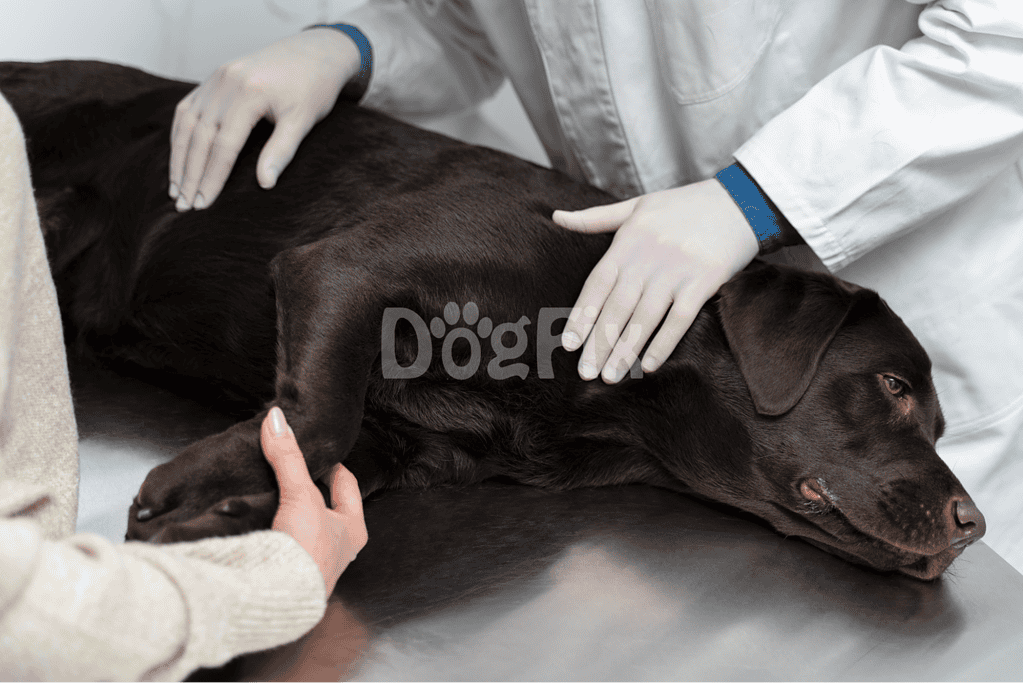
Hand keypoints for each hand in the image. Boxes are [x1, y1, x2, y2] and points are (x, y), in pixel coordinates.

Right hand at [170, 28, 360, 210]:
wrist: (315, 52)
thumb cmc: (313, 88)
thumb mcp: (303, 120)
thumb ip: (282, 151)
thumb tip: (265, 184)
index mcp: (249, 92)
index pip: (224, 145)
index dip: (212, 177)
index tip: (203, 204)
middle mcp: (226, 82)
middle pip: (199, 136)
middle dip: (189, 174)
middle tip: (183, 206)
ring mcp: (216, 77)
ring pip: (187, 122)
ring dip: (179, 158)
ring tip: (175, 190)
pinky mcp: (213, 78)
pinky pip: (188, 108)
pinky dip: (180, 135)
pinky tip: (178, 158)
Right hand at [261, 407, 367, 593]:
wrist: (276, 599)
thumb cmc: (303, 553)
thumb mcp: (299, 495)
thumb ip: (287, 457)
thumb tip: (278, 419)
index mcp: (353, 529)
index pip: (346, 485)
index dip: (331, 466)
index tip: (316, 452)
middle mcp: (338, 549)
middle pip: (324, 506)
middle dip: (308, 489)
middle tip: (292, 470)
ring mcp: (313, 564)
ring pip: (303, 526)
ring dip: (288, 512)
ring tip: (271, 492)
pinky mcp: (288, 576)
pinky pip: (282, 545)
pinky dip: (272, 531)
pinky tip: (257, 523)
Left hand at [554, 178, 758, 382]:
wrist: (740, 201)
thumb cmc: (683, 206)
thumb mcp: (636, 206)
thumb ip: (595, 218)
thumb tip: (556, 217)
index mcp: (628, 241)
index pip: (597, 284)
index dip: (582, 315)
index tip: (568, 344)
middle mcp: (648, 256)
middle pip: (617, 307)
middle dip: (599, 343)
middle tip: (585, 373)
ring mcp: (677, 270)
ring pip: (645, 318)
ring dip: (626, 350)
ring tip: (611, 376)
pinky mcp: (705, 281)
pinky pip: (679, 319)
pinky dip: (663, 343)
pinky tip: (648, 366)